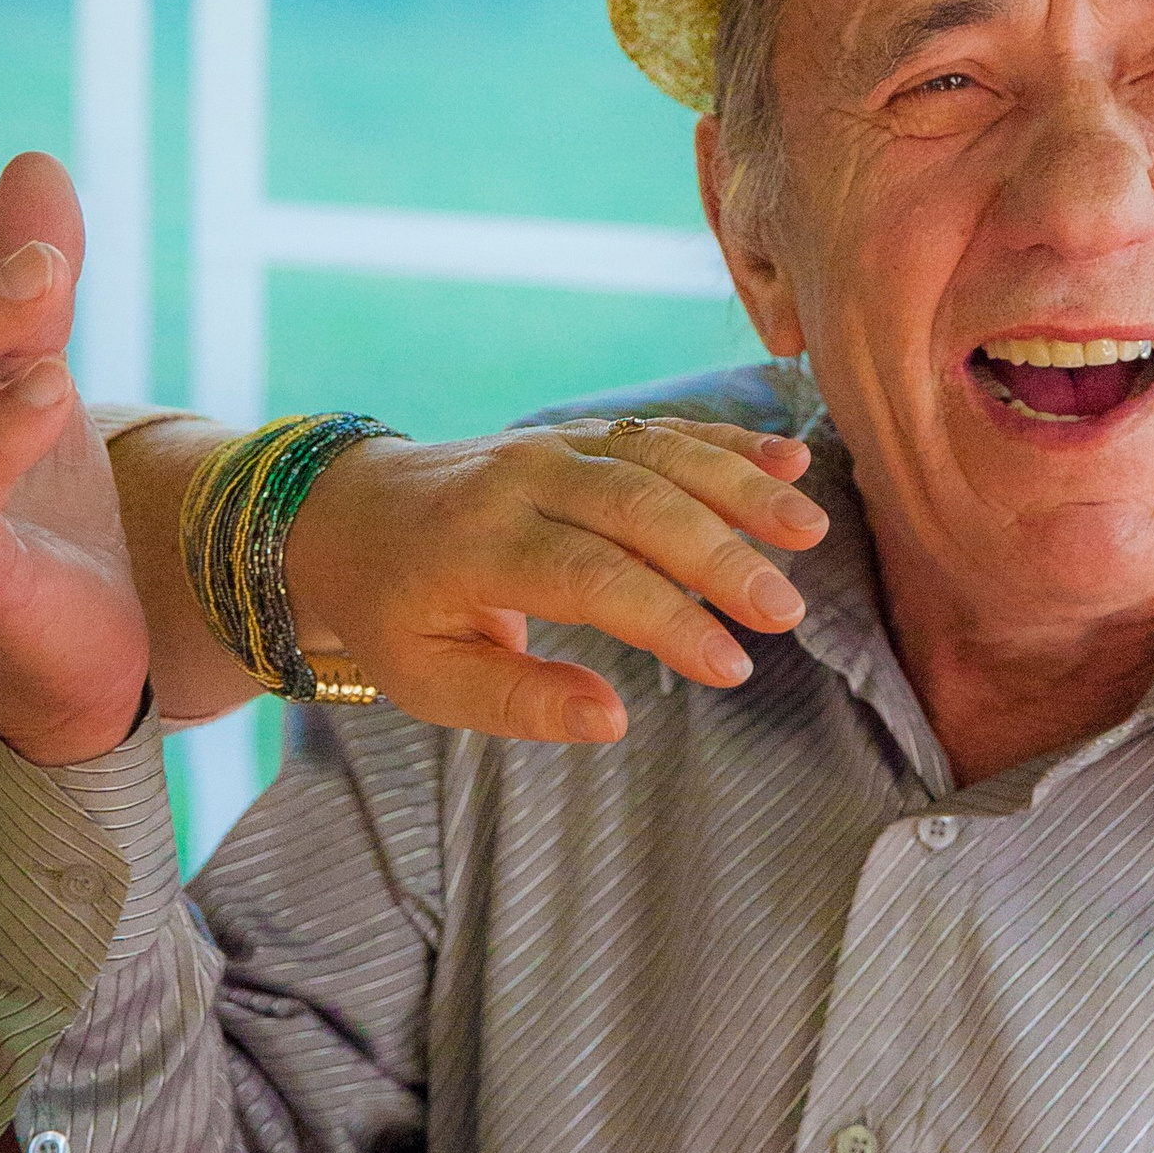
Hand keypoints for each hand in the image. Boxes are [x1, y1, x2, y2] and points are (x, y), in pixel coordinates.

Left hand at [275, 417, 830, 741]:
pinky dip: (727, 442)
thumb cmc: (393, 612)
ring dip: (741, 488)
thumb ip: (518, 702)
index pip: (591, 578)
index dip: (668, 622)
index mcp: (477, 545)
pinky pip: (660, 431)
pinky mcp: (579, 434)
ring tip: (808, 532)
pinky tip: (789, 462)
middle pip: (639, 506)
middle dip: (721, 556)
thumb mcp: (428, 679)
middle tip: (786, 611)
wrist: (345, 511)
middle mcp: (520, 480)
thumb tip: (612, 720)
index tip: (732, 668)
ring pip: (659, 456)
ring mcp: (554, 445)